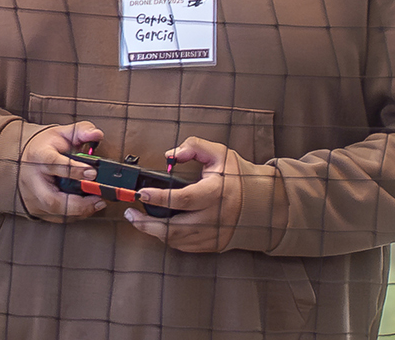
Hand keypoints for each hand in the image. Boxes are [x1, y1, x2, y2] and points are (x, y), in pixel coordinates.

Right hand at [19, 122, 107, 221]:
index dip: (73, 170)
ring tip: (97, 203)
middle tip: (99, 199)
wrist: (26, 158)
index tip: (92, 172)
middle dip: (78, 204)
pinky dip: (74, 215)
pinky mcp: (36, 208)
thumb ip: (81, 131)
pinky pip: (57, 217)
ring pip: (55, 212)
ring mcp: (32, 196)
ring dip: (79, 211)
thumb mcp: (62, 133)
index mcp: (38, 156)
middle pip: (51, 199)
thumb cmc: (46, 147)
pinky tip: (86, 208)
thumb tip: (97, 134)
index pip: (53, 164)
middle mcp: (32, 179)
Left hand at [123, 136, 236, 252]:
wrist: (264, 202)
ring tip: (138, 220)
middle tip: (130, 213)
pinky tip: (158, 228)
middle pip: (175, 228)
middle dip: (147, 223)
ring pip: (177, 240)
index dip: (160, 197)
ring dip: (154, 232)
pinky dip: (168, 238)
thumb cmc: (239, 177)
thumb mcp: (220, 154)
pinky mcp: (214, 244)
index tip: (142, 194)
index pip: (184, 199)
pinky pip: (185, 246)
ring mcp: (215, 234)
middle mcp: (215, 217)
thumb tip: (170, 155)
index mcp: (217, 192)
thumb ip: (194, 147)